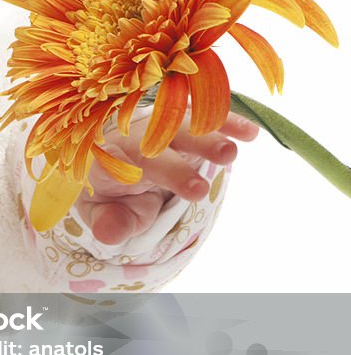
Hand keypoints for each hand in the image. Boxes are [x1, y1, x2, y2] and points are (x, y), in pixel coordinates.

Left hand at [75, 111, 259, 244]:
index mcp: (107, 162)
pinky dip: (227, 123)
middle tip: (197, 191)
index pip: (106, 166)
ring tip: (228, 154)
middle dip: (173, 169)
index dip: (113, 169)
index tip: (120, 176)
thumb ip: (109, 223)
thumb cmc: (116, 192)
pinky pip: (206, 119)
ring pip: (181, 129)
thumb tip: (108, 234)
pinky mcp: (187, 121)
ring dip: (205, 140)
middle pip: (150, 150)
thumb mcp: (109, 213)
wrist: (127, 159)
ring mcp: (161, 127)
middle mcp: (133, 139)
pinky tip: (248, 133)